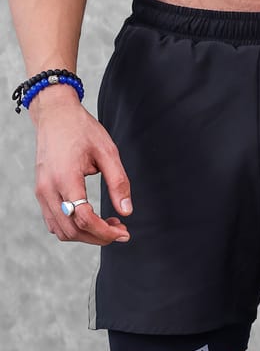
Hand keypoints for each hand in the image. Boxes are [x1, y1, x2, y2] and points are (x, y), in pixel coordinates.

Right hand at [32, 90, 131, 244]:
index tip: (124, 232)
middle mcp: (48, 188)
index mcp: (65, 177)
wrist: (55, 114)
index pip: (84, 219)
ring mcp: (42, 192)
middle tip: (121, 231)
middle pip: (73, 230)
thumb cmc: (81, 129)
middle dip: (99, 237)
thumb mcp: (108, 151)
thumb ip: (118, 182)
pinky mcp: (41, 193)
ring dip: (87, 236)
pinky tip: (91, 219)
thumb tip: (126, 211)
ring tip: (108, 225)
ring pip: (62, 231)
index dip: (105, 232)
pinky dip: (74, 229)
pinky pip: (55, 223)